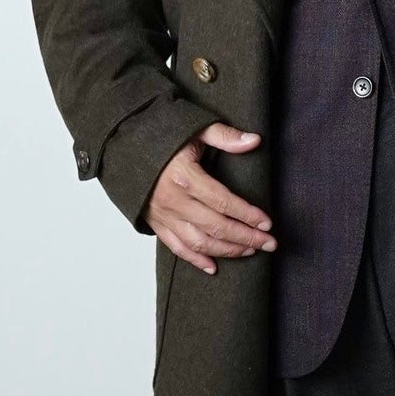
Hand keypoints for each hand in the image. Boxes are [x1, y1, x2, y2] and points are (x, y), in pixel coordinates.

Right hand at [143, 122, 277, 274]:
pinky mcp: (156, 223)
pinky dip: (195, 260)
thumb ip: (225, 136)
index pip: (223, 202)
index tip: (268, 223)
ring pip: (198, 243)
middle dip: (246, 238)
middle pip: (216, 227)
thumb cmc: (163, 136)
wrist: (125, 144)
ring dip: (227, 251)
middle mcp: (174, 201)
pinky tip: (214, 267)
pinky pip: (176, 248)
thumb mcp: (195, 128)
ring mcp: (163, 215)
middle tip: (270, 243)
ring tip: (250, 251)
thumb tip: (254, 140)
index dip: (247, 215)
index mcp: (185, 177)